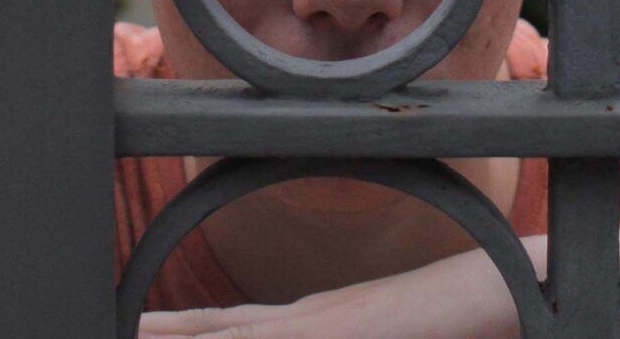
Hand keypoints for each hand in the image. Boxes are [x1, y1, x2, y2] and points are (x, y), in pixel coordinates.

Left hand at [138, 242, 528, 338]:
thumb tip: (348, 328)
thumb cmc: (453, 317)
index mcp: (321, 318)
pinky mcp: (343, 326)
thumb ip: (353, 332)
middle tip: (117, 326)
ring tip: (130, 331)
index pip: (240, 327)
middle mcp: (313, 314)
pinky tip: (199, 335)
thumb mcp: (384, 332)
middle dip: (169, 330)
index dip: (191, 329)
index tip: (147, 330)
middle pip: (223, 324)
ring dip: (184, 332)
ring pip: (237, 331)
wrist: (502, 285)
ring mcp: (326, 319)